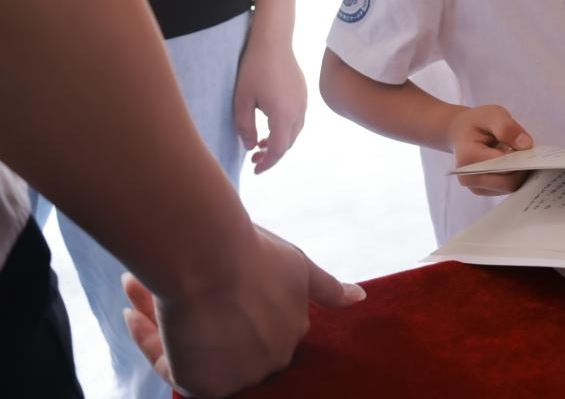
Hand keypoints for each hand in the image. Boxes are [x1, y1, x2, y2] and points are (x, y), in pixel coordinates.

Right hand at [122, 225, 363, 397]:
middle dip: (195, 305)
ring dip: (162, 312)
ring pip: (194, 346)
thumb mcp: (297, 266)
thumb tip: (359, 298)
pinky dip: (148, 335)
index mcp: (292, 329)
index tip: (204, 276)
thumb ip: (326, 287)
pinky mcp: (199, 385)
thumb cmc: (251, 251)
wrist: (208, 257)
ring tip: (139, 283)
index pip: (256, 324)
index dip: (227, 299)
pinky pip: (169, 362)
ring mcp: (236, 375)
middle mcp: (268, 358)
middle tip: (168, 278)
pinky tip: (131, 306)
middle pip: (222, 335)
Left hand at [234, 30, 306, 173]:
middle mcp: (298, 112)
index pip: (278, 149)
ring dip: (280, 141)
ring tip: (261, 143)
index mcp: (283, 116)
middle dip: (272, 154)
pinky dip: (285, 129)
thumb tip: (251, 147)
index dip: (267, 163)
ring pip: (294, 132)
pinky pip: (297, 119)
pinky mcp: (303, 94)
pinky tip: (271, 124)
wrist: (274, 42)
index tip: (255, 170)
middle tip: (254, 158)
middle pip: (288, 143)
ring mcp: (303, 102)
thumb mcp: (242, 101)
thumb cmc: (254, 70)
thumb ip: (245, 128)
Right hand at [448, 105, 533, 195]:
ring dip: (519, 172)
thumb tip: (526, 145)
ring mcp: (476, 187)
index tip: (529, 148)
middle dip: (522, 168)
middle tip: (527, 152)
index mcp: (469, 157)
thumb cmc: (477, 123)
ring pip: (509, 187)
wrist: (462, 132)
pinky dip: (514, 176)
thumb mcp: (493, 115)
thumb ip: (507, 128)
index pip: (502, 166)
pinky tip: (513, 162)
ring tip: (517, 155)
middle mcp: (469, 177)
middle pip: (508, 182)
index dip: (520, 159)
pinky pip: (506, 188)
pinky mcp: (484, 191)